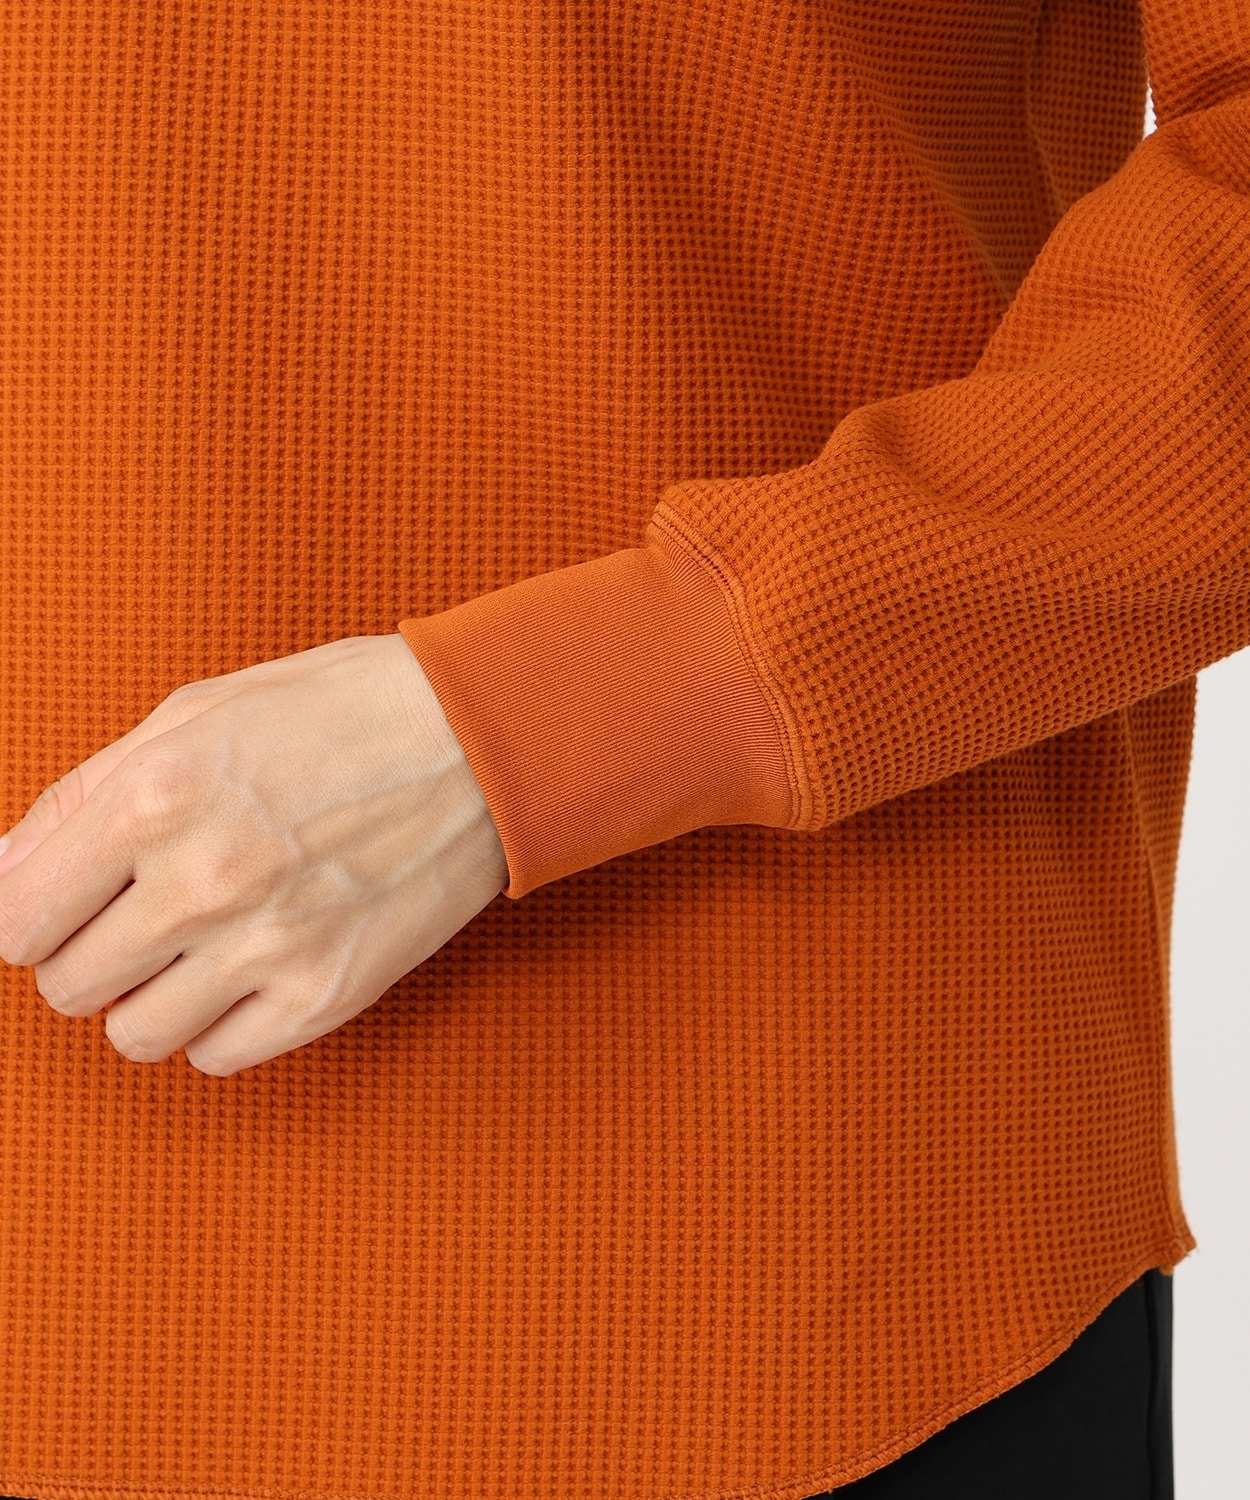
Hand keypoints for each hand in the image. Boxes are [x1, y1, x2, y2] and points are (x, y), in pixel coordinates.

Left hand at [0, 635, 508, 1075]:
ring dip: (150, 996)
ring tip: (196, 948)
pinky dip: (217, 1025)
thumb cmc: (349, 709)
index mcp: (156, 796)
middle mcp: (201, 880)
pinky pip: (217, 1058)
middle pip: (68, 984)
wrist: (483, 739)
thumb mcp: (199, 710)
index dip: (28, 913)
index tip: (55, 909)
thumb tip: (7, 866)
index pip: (16, 915)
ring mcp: (266, 946)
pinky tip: (248, 972)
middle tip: (137, 917)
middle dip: (87, 953)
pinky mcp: (326, 993)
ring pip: (135, 1034)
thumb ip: (87, 791)